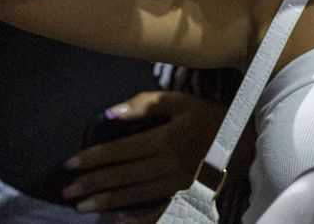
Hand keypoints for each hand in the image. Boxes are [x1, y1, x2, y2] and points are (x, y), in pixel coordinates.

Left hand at [61, 90, 223, 214]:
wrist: (246, 140)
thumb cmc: (211, 117)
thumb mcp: (181, 102)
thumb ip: (146, 104)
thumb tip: (109, 114)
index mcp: (164, 139)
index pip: (120, 150)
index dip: (93, 157)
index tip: (69, 164)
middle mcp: (166, 164)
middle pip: (122, 175)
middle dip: (92, 183)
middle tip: (67, 191)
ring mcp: (176, 184)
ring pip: (134, 195)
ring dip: (106, 201)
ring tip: (83, 206)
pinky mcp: (185, 196)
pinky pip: (158, 211)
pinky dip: (138, 219)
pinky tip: (119, 221)